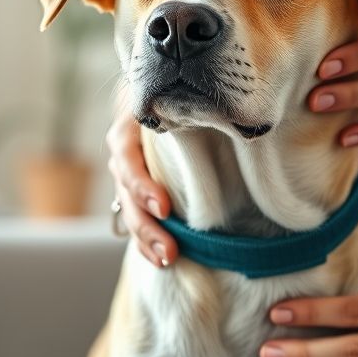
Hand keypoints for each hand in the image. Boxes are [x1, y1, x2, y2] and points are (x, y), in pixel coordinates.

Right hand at [106, 100, 177, 267]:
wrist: (159, 97)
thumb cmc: (175, 98)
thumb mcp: (174, 100)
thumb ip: (190, 112)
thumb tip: (234, 124)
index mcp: (129, 129)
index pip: (127, 160)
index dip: (142, 186)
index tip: (165, 208)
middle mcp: (122, 155)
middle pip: (127, 195)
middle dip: (147, 226)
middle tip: (170, 249)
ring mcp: (125, 176)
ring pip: (128, 212)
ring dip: (146, 239)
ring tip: (167, 259)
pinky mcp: (133, 193)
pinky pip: (135, 221)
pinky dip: (145, 242)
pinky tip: (160, 259)